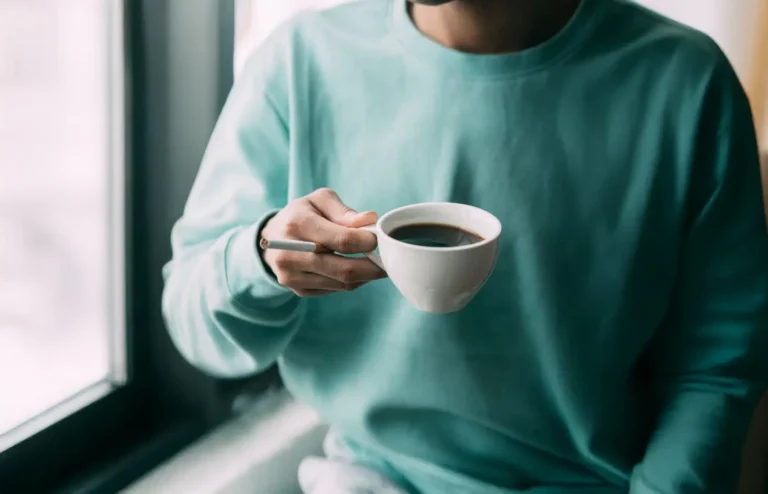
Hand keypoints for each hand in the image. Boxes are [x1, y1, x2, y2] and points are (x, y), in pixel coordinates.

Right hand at [260, 188, 385, 296]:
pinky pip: (334, 290)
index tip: (379, 239)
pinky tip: (356, 271)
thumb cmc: (301, 214)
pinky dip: (351, 282)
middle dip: (372, 267)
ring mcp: (292, 276)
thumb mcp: (319, 200)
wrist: (271, 239)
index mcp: (297, 224)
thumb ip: (344, 211)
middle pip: (344, 270)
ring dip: (365, 277)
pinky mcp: (298, 290)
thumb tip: (369, 220)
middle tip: (387, 261)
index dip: (367, 242)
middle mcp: (290, 254)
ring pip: (342, 284)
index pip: (342, 240)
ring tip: (375, 265)